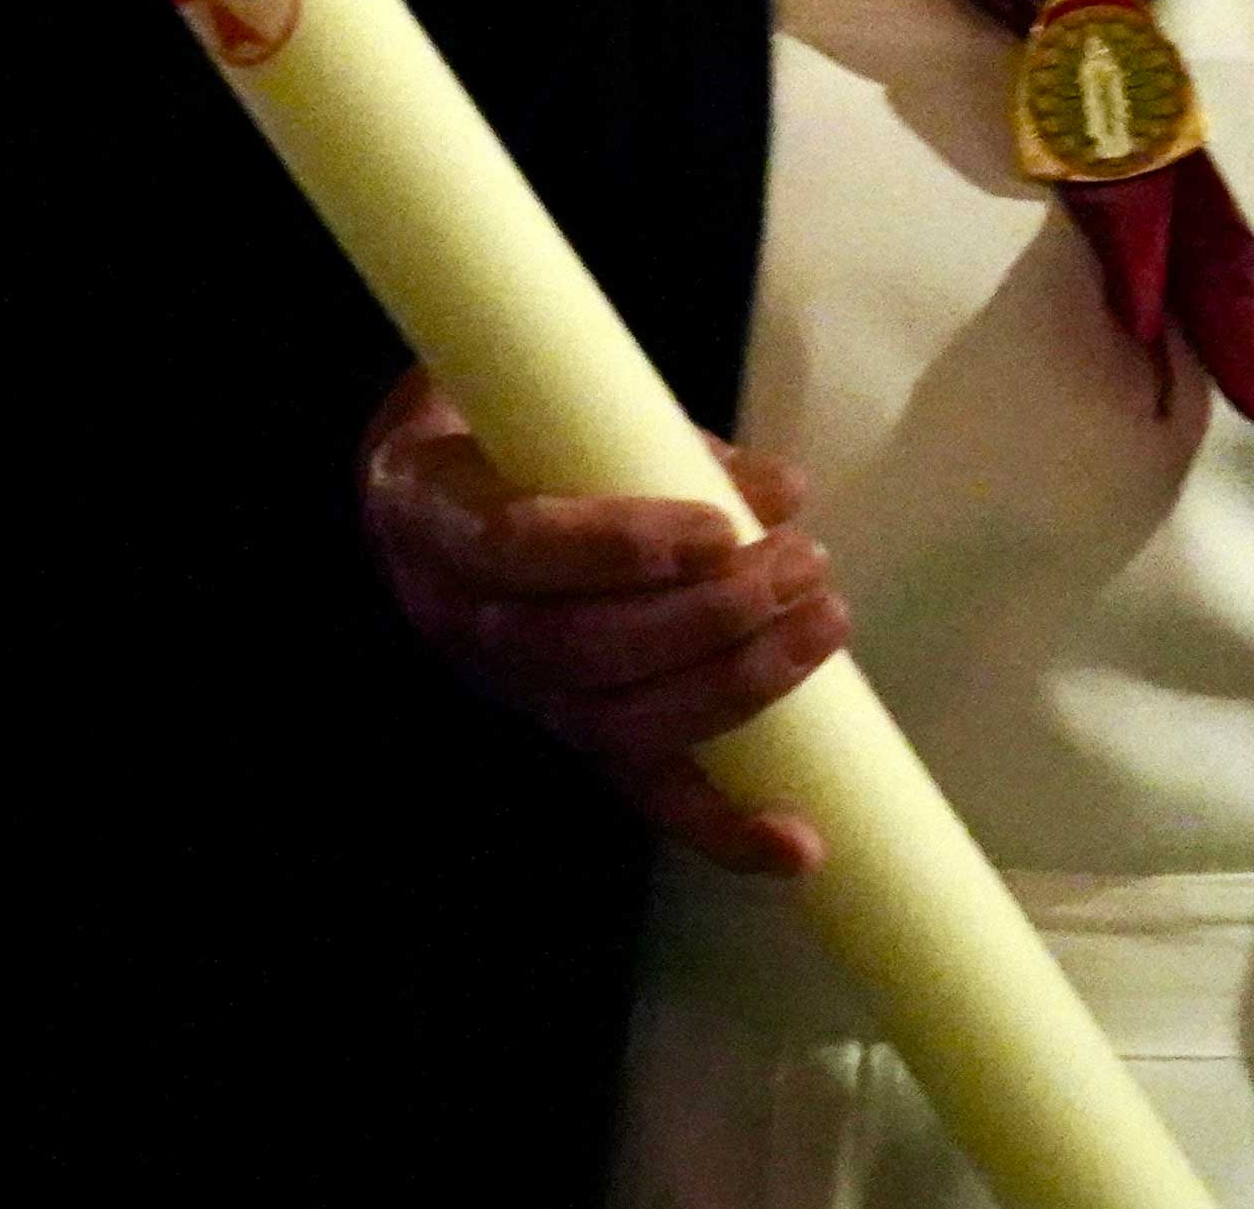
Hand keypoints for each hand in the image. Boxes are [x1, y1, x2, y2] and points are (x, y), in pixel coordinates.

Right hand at [357, 368, 848, 878]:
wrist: (431, 491)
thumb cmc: (500, 429)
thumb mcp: (551, 405)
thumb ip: (657, 440)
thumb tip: (783, 492)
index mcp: (431, 516)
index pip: (515, 547)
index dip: (619, 547)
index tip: (720, 527)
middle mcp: (461, 622)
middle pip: (577, 650)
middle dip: (705, 617)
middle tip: (797, 563)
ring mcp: (515, 690)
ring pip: (615, 722)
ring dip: (737, 683)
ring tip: (823, 620)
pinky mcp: (570, 734)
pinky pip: (641, 794)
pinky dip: (724, 830)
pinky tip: (797, 847)